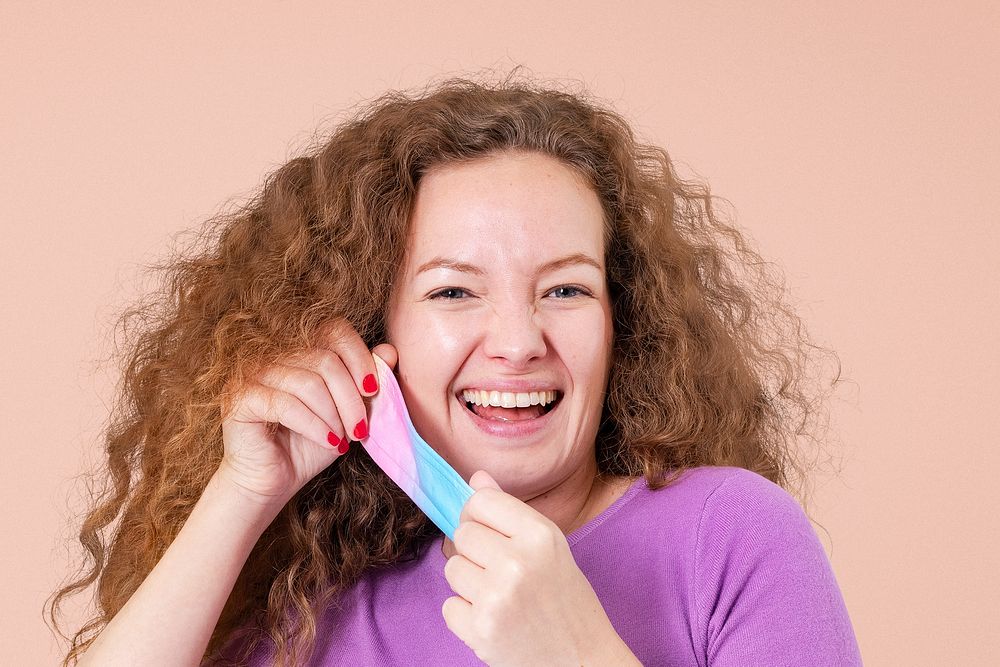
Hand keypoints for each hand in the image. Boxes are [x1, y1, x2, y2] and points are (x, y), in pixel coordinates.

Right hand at [218, 317, 397, 507]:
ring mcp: (254, 375)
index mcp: (301, 352)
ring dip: (333, 416)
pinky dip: (314, 426)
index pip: (335, 331)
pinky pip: (286, 405)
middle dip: (350, 399)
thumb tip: (389, 351)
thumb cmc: (309, 447)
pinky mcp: (241, 399)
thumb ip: (365, 383)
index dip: (359, 357)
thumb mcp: (346, 414)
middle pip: (326, 360)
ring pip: (308, 383)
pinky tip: (327, 442)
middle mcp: (275, 356)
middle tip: (360, 430)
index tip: (372, 391)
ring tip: (340, 439)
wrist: (272, 483)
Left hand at [442, 471, 626, 665]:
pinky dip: (466, 615)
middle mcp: (517, 562)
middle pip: (462, 534)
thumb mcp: (550, 547)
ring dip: (468, 583)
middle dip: (474, 551)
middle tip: (499, 570)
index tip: (490, 531)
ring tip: (499, 596)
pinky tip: (494, 620)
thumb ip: (510, 512)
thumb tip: (475, 478)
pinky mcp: (481, 630)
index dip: (479, 515)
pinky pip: (449, 607)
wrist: (582, 660)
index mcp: (540, 535)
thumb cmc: (566, 599)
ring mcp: (497, 598)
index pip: (480, 502)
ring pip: (451, 569)